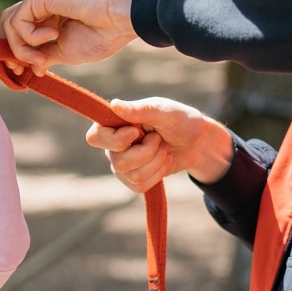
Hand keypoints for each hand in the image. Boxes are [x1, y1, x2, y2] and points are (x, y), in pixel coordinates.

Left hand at [0, 0, 140, 73]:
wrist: (120, 18)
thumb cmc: (101, 35)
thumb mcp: (65, 52)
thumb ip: (44, 56)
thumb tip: (29, 68)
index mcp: (48, 17)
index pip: (17, 32)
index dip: (14, 54)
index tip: (21, 73)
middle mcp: (40, 4)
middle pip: (7, 26)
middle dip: (10, 52)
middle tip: (21, 69)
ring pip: (8, 24)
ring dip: (20, 49)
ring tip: (43, 59)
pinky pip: (18, 21)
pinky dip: (30, 37)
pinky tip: (54, 35)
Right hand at [87, 96, 235, 192]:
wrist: (196, 141)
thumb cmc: (179, 119)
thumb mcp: (163, 110)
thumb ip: (140, 109)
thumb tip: (114, 105)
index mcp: (114, 123)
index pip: (95, 137)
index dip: (116, 140)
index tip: (137, 131)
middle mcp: (112, 145)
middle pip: (118, 162)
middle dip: (147, 153)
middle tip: (158, 139)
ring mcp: (122, 164)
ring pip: (132, 175)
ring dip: (156, 161)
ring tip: (164, 148)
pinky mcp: (133, 179)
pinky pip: (139, 186)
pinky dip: (158, 173)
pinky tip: (164, 161)